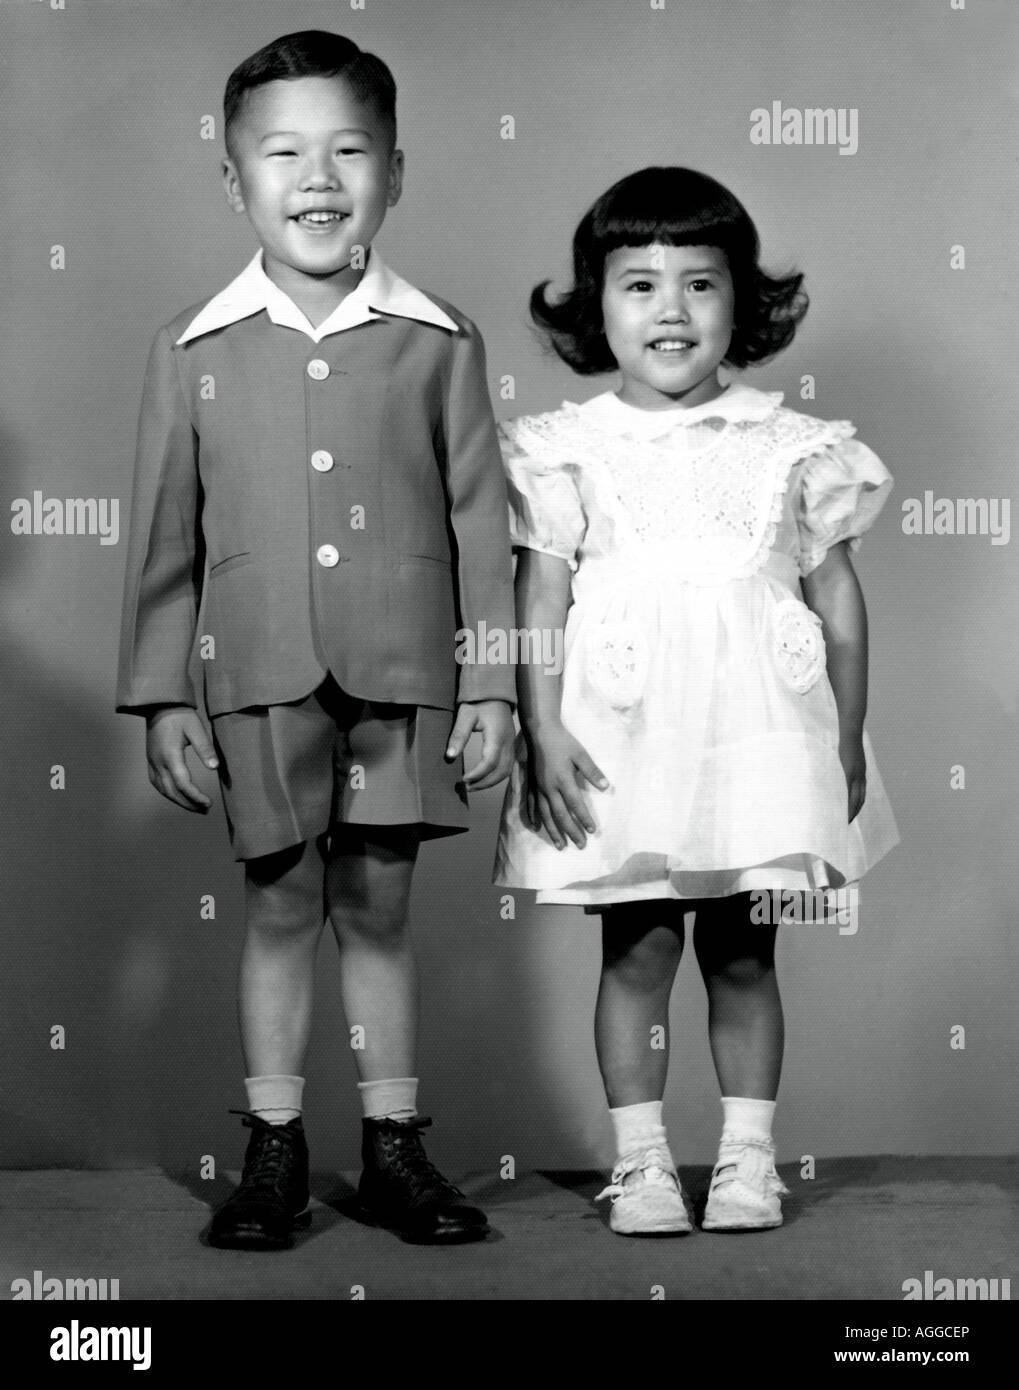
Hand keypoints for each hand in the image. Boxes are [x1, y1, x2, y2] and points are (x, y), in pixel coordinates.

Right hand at [145, 705, 218, 811]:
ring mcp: (152, 762)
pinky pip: (156, 783)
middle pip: (172, 791)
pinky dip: (167, 793)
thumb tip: (215, 767)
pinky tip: (177, 795)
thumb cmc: (180, 715)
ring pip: (163, 789)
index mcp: (170, 755)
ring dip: (178, 801)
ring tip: (195, 807)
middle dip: (189, 804)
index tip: (209, 803)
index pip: (183, 784)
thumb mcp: (196, 729)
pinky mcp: (150, 760)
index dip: (196, 796)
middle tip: (205, 810)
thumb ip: (205, 749)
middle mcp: (158, 762)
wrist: (159, 704)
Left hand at [446, 699, 514, 789]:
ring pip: (507, 771)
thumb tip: (450, 756)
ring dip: (491, 782)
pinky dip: (496, 776)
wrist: (495, 691)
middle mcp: (508, 742)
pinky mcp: (510, 744)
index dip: (477, 774)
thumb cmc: (479, 701)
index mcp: (497, 735)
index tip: (463, 779)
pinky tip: (483, 777)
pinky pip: (508, 766)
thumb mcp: (465, 715)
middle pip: (501, 771)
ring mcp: (511, 744)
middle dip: (484, 783)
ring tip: (473, 785)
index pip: (490, 762)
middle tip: (467, 787)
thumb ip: (459, 735)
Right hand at [523, 720, 608, 849]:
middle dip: (571, 831)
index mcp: (563, 780)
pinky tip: (537, 827)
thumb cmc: (563, 741)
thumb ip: (592, 771)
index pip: (576, 805)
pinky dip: (535, 818)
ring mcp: (538, 787)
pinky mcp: (531, 784)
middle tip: (580, 845)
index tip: (592, 831)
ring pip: (545, 814)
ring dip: (553, 831)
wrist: (540, 731)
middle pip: (561, 815)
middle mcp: (549, 787)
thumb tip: (606, 787)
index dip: (584, 819)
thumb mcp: (581, 754)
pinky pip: (532, 805)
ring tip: (560, 845)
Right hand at [839, 734, 866, 822]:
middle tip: (847, 823)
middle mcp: (861, 777)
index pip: (861, 795)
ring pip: (855, 798)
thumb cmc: (847, 742)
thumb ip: (846, 765)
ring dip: (851, 810)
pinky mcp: (850, 771)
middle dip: (854, 812)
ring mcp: (856, 775)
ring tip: (844, 819)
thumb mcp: (848, 757)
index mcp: (861, 774)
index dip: (857, 807)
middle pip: (860, 800)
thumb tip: (838, 769)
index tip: (851, 816)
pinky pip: (848, 790)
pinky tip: (841, 807)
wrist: (852, 733)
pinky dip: (846, 800)